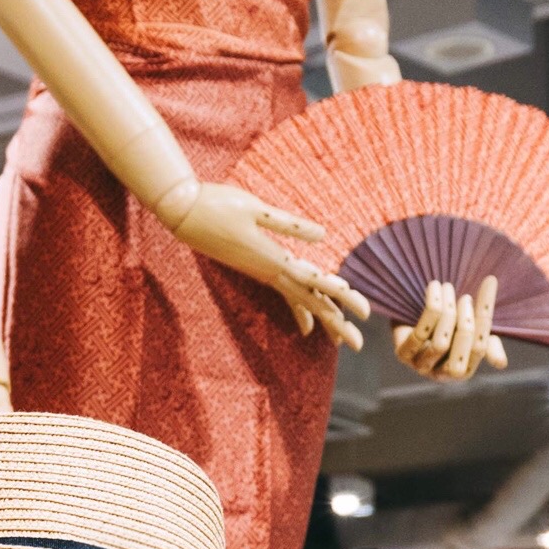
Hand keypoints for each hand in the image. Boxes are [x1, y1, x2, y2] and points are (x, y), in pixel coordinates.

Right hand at [157, 180, 368, 347]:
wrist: (184, 213)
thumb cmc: (219, 204)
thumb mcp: (256, 210)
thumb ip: (290, 226)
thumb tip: (323, 236)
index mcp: (274, 259)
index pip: (317, 282)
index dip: (343, 296)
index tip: (364, 312)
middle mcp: (271, 271)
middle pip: (311, 301)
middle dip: (337, 322)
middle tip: (358, 343)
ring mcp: (263, 272)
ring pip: (299, 300)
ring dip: (321, 318)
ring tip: (339, 339)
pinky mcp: (256, 268)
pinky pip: (283, 294)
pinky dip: (298, 308)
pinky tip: (306, 325)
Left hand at [394, 272, 503, 381]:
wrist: (411, 312)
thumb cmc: (448, 323)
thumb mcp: (471, 331)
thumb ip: (487, 343)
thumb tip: (501, 364)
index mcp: (464, 370)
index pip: (480, 349)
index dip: (484, 319)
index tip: (487, 288)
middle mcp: (442, 374)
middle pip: (461, 354)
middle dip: (466, 323)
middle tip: (465, 297)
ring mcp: (421, 366)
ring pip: (441, 344)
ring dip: (447, 313)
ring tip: (447, 288)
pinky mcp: (402, 355)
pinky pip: (420, 335)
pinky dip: (431, 309)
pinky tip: (434, 289)